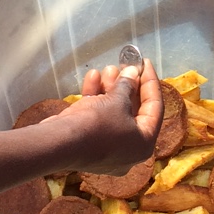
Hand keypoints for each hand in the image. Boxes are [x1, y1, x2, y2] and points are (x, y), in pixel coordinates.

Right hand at [50, 60, 163, 174]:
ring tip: (106, 69)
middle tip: (123, 65)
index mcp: (143, 143)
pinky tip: (91, 78)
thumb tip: (132, 73)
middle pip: (133, 110)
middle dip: (126, 85)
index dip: (150, 82)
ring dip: (110, 89)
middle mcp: (128, 150)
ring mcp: (107, 149)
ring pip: (113, 113)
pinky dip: (96, 99)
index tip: (145, 63)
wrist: (59, 144)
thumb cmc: (97, 124)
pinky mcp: (89, 145)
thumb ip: (127, 85)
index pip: (154, 108)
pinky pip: (98, 119)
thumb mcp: (117, 101)